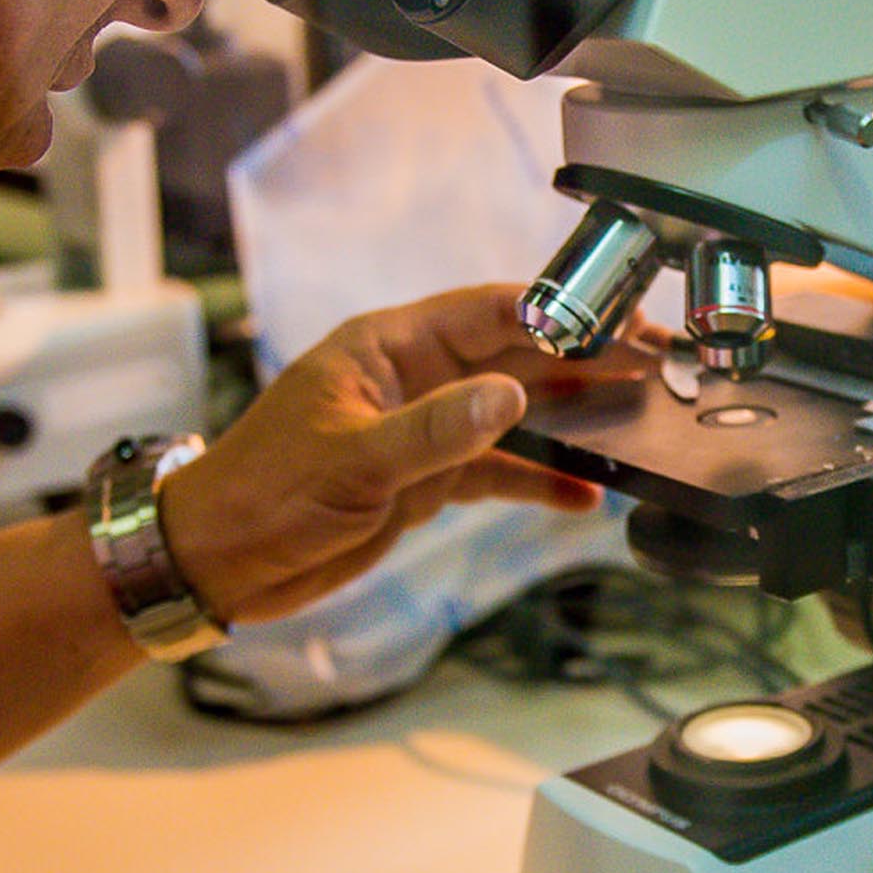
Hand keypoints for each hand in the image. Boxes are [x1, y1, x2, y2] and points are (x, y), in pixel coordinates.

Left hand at [156, 284, 654, 623]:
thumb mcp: (351, 462)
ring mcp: (418, 431)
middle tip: (656, 362)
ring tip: (642, 418)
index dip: (557, 312)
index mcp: (385, 348)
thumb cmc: (259, 494)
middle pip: (514, 356)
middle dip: (585, 358)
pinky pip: (493, 471)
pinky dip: (537, 479)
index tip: (619, 317)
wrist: (216, 561)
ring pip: (513, 414)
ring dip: (573, 418)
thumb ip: (435, 432)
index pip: (487, 313)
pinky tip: (583, 496)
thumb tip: (512, 395)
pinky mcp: (420, 481)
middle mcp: (409, 379)